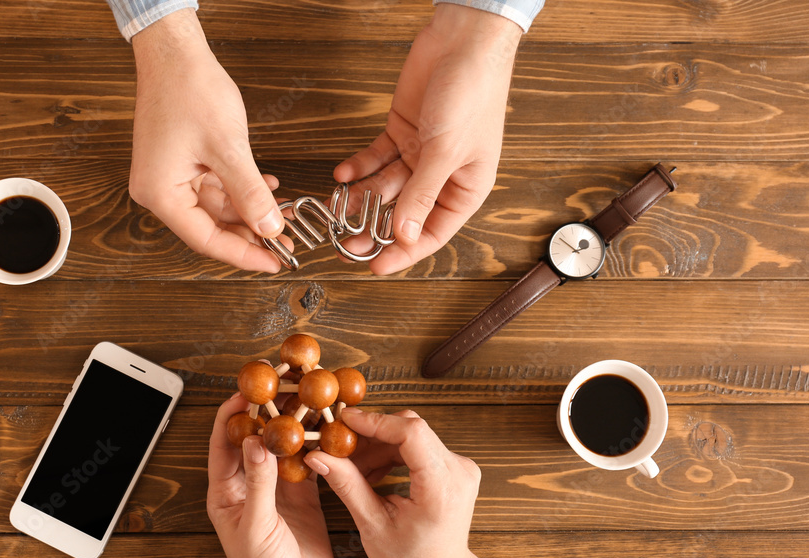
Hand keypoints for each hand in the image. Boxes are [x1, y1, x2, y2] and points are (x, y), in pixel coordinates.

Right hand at [128, 9, 286, 272]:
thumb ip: (250, 194)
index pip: (206, 239)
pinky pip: (215, 189)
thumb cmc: (189, 90)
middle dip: (250, 235)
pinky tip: (267, 188)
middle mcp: (160, 191)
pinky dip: (241, 191)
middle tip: (285, 244)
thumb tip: (270, 228)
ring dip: (250, 212)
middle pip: (210, 228)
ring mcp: (170, 178)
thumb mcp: (228, 148)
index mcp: (160, 193)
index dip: (244, 254)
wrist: (174, 52)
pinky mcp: (181, 165)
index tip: (274, 262)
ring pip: (217, 209)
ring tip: (283, 216)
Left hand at [207, 395, 334, 557]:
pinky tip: (327, 424)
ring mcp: (277, 489)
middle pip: (256, 435)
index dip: (236, 410)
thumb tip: (257, 442)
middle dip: (269, 408)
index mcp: (225, 492)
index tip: (251, 385)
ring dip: (295, 421)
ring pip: (284, 445)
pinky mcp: (303, 497)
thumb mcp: (258, 527)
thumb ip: (258, 484)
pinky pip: (307, 462)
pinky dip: (316, 443)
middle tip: (285, 379)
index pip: (225, 440)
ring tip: (309, 393)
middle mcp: (249, 485)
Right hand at [305, 409, 568, 557]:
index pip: (411, 433)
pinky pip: (417, 446)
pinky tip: (368, 472)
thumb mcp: (373, 525)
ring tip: (350, 466)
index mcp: (442, 486)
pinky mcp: (453, 467)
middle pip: (410, 430)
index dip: (374, 421)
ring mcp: (460, 466)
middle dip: (370, 434)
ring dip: (377, 445)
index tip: (342, 421)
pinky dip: (390, 453)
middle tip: (338, 446)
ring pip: (411, 436)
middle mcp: (458, 470)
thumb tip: (317, 456)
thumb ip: (347, 485)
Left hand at [334, 6, 521, 273]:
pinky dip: (358, 167)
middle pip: (403, 214)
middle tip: (344, 244)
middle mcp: (442, 176)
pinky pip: (375, 158)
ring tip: (335, 210)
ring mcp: (420, 154)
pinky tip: (342, 175)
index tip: (375, 266)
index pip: (432, 233)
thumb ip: (422, 196)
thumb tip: (404, 236)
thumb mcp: (445, 152)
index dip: (404, 252)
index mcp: (466, 188)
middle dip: (373, 229)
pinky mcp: (401, 132)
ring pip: (384, 188)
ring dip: (360, 199)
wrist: (465, 41)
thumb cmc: (473, 93)